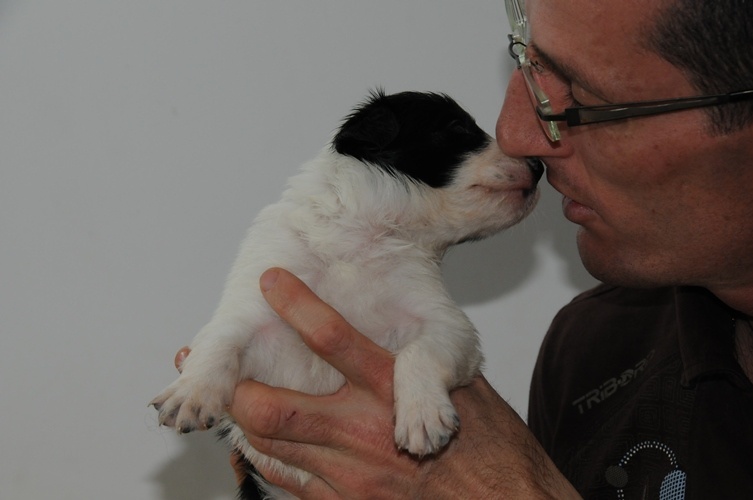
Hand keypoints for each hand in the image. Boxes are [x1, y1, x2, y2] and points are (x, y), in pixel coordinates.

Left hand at [221, 268, 580, 498]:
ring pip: (271, 447)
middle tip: (223, 368)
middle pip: (277, 406)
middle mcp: (364, 431)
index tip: (272, 281)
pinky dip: (267, 460)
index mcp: (394, 391)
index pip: (334, 337)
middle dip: (240, 387)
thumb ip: (418, 362)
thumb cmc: (494, 450)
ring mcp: (351, 475)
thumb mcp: (466, 386)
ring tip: (222, 402)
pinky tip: (257, 446)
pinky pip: (290, 483)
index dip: (296, 304)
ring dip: (243, 423)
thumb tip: (393, 337)